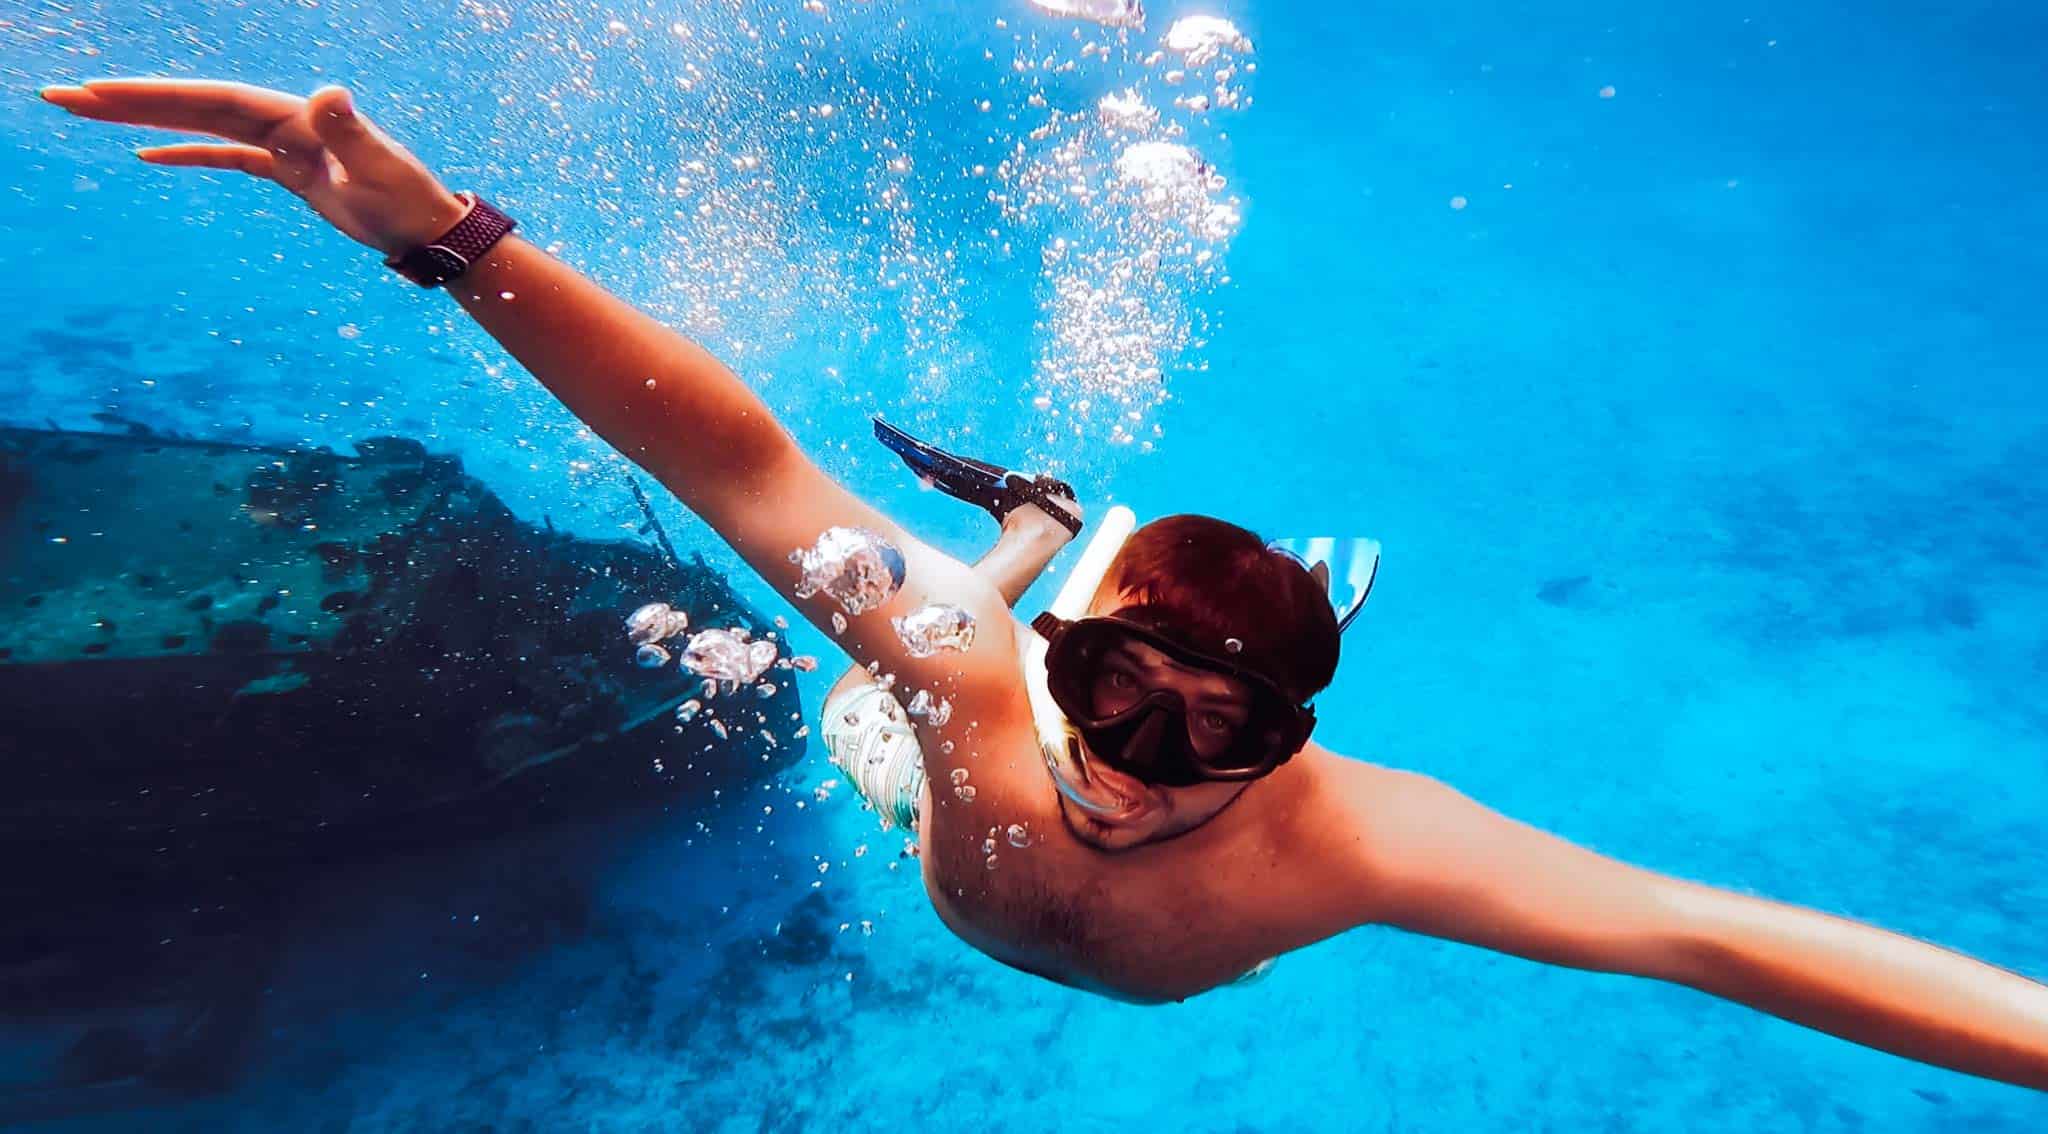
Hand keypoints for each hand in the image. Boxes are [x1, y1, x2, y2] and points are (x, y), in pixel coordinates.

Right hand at [40, 79, 469, 256]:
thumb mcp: (379, 168)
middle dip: (129, 99)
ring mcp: (282, 144)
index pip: (214, 100)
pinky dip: (186, 153)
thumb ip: (349, 131)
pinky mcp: (286, 171)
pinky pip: (226, 156)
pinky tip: (145, 156)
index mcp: (297, 116)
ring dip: (145, 120)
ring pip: (202, 126)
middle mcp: (284, 120)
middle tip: (63, 94)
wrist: (429, 228)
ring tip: (86, 112)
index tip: (104, 92)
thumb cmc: (409, 200)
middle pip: (194, 104)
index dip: (158, 96)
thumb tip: (328, 93)